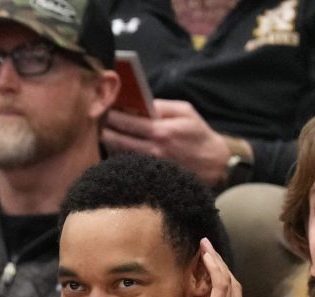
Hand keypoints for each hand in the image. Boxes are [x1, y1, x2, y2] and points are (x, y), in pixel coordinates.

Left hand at [103, 101, 231, 187]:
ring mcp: (149, 167)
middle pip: (116, 140)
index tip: (105, 108)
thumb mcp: (186, 112)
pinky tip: (118, 147)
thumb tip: (138, 102)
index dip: (112, 115)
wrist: (214, 165)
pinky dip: (119, 155)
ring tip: (107, 132)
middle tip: (100, 121)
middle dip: (106, 129)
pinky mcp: (148, 177)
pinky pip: (126, 165)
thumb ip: (161, 105)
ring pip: (118, 154)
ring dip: (110, 143)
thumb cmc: (199, 135)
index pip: (126, 122)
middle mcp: (153, 151)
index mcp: (162, 131)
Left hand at [170, 238, 243, 296]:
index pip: (232, 293)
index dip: (222, 275)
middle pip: (233, 283)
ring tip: (204, 246)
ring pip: (228, 279)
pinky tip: (205, 255)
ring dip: (216, 260)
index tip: (208, 263)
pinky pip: (221, 282)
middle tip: (206, 248)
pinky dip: (215, 266)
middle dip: (220, 263)